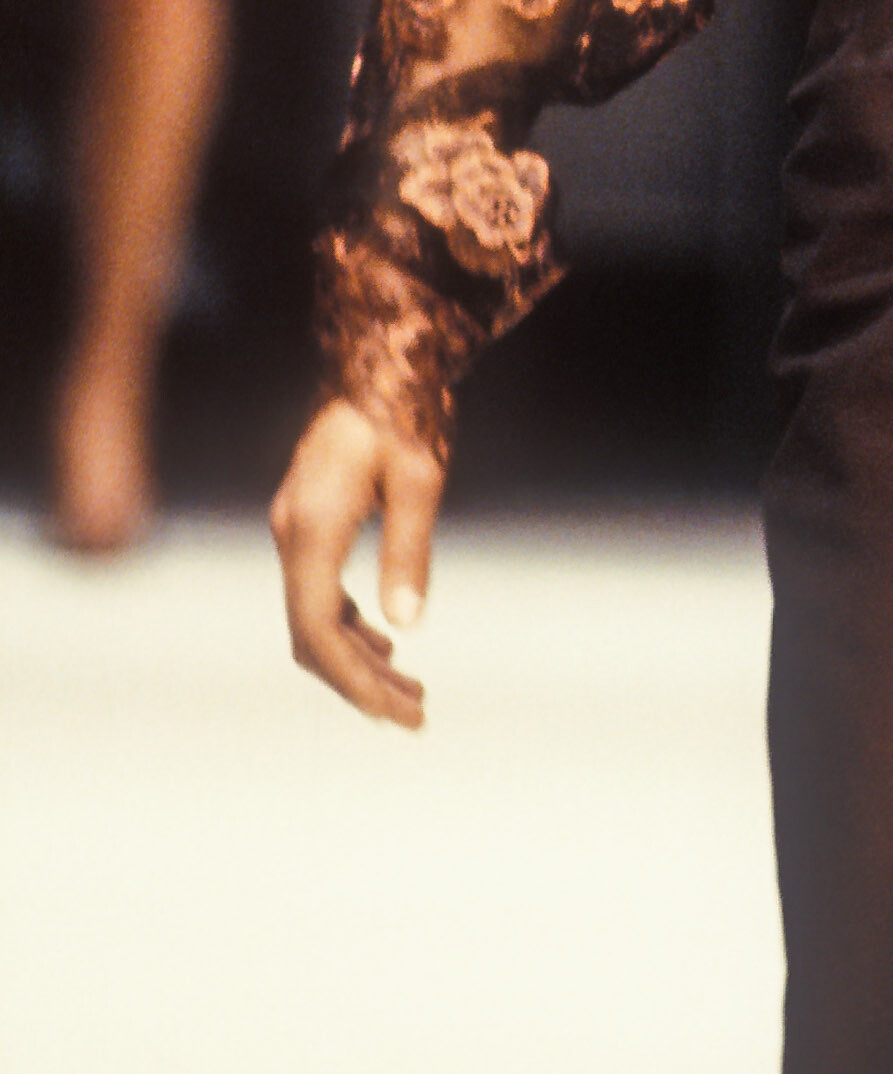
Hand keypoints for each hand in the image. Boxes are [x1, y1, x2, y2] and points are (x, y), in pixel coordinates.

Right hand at [269, 396, 442, 729]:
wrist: (378, 357)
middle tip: (416, 716)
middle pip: (311, 636)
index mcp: (311, 530)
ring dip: (357, 659)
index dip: (354, 681)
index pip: (316, 632)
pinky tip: (385, 641)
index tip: (396, 715)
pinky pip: (318, 594)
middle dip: (360, 682)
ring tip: (411, 691)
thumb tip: (406, 625)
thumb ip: (409, 550)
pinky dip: (349, 628)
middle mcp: (292, 534)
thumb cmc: (404, 412)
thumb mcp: (418, 479)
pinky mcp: (308, 521)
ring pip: (313, 619)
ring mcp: (295, 528)